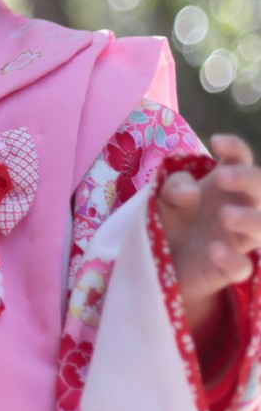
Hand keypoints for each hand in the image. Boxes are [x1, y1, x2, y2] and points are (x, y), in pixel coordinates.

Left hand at [158, 134, 259, 329]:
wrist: (159, 261)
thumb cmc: (169, 220)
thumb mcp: (163, 197)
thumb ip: (174, 186)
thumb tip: (192, 192)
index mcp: (223, 184)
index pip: (241, 159)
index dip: (235, 147)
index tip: (216, 142)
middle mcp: (237, 207)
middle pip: (260, 188)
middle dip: (248, 179)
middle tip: (221, 177)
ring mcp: (237, 238)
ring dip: (250, 219)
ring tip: (224, 215)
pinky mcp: (228, 268)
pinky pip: (242, 266)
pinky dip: (233, 259)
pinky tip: (214, 250)